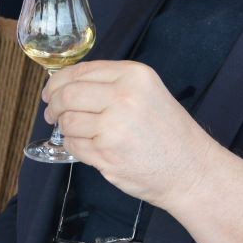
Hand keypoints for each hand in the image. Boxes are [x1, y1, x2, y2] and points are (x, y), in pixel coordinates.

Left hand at [43, 59, 217, 210]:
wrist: (191, 170)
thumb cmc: (168, 132)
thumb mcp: (147, 92)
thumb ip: (110, 83)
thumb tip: (65, 84)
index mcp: (133, 75)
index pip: (80, 71)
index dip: (58, 82)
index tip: (51, 91)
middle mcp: (123, 97)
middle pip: (67, 95)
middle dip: (54, 104)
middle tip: (52, 112)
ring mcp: (114, 127)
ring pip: (67, 122)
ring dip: (64, 127)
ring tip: (76, 131)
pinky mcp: (107, 154)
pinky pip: (74, 145)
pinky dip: (74, 146)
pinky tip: (88, 146)